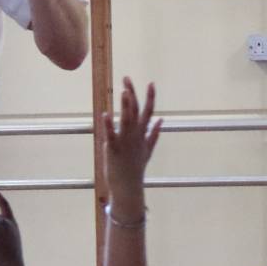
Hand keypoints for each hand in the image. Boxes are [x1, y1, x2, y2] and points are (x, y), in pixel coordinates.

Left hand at [101, 78, 161, 207]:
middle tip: (126, 79)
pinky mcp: (114, 148)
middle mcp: (135, 135)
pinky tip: (105, 114)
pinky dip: (108, 125)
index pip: (148, 111)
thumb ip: (154, 134)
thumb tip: (161, 120)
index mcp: (142, 134)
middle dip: (132, 94)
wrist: (128, 186)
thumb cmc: (136, 168)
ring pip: (127, 120)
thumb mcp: (148, 149)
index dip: (150, 97)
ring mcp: (125, 141)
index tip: (151, 83)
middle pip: (135, 111)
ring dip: (126, 106)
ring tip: (124, 92)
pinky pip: (111, 134)